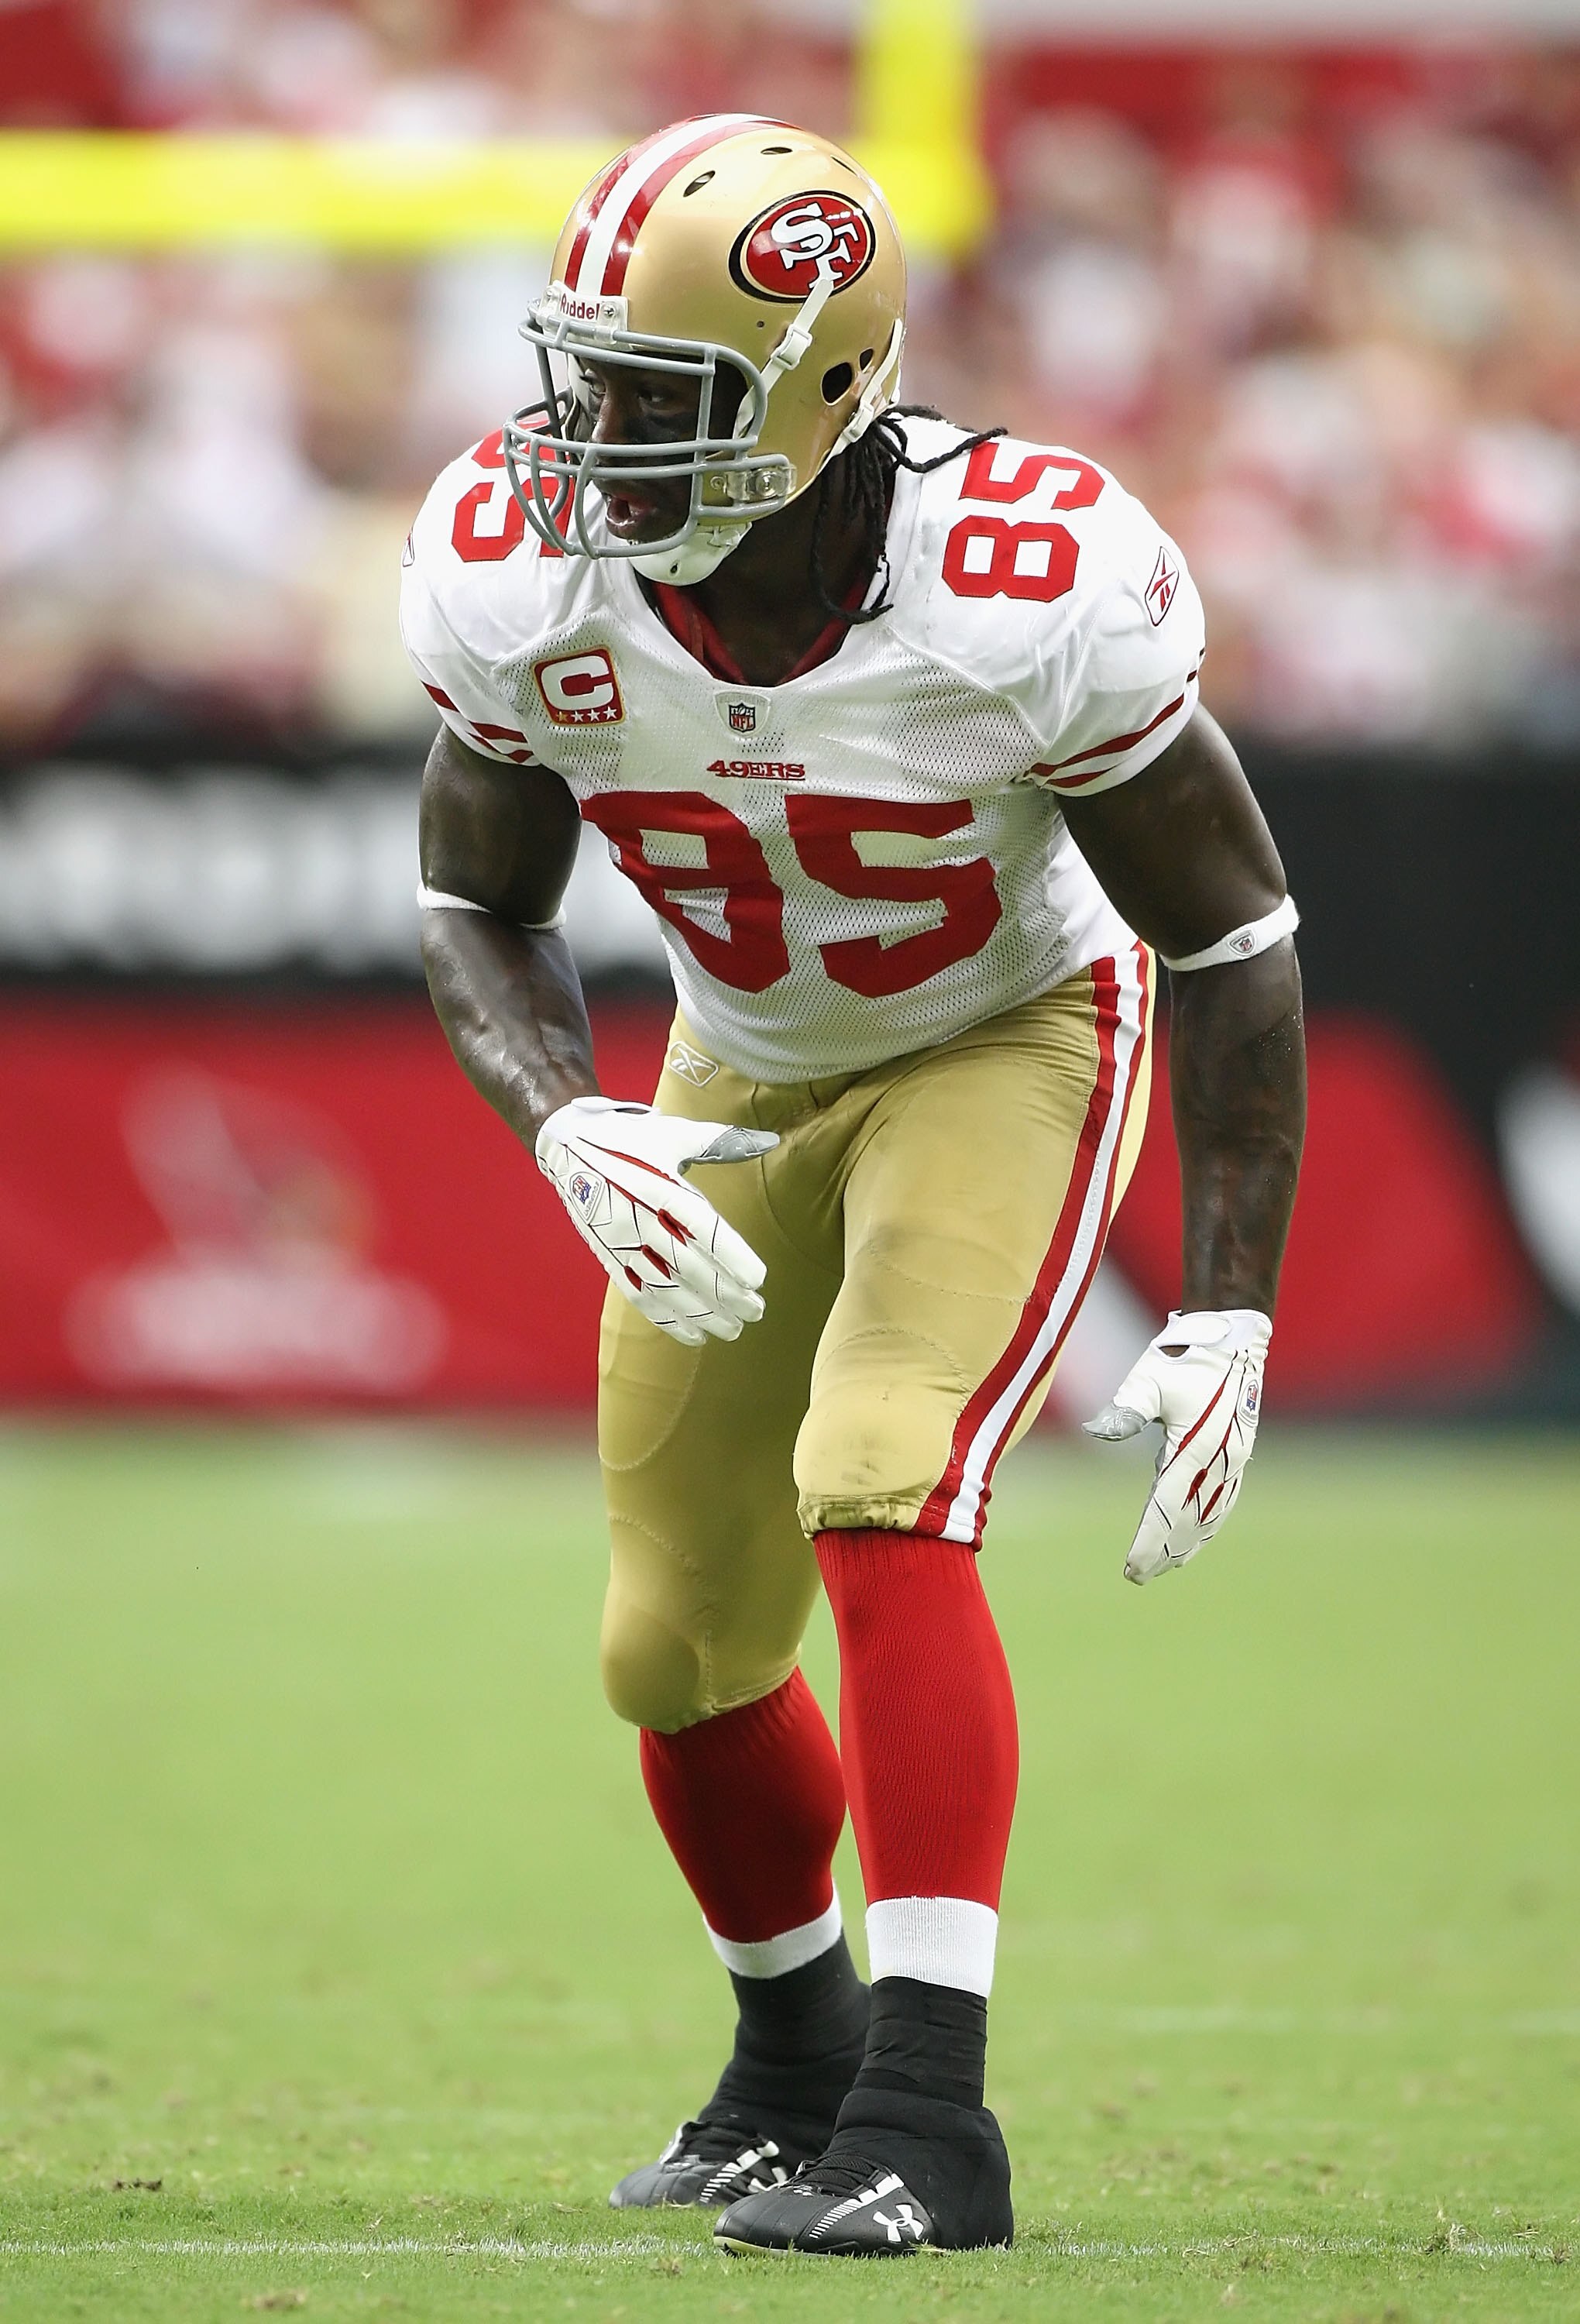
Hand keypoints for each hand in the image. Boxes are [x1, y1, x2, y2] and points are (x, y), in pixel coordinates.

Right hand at [535, 1097, 777, 1347]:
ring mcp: (621, 1243)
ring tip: (733, 1328)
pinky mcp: (608, 1258)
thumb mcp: (674, 1134)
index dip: (730, 1256)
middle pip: (687, 1265)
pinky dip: (667, 1318)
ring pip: (664, 1287)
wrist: (565, 1146)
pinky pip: (638, 1295)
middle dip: (724, 1294)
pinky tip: (694, 1334)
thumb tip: (770, 1141)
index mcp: (658, 1187)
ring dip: (701, 1313)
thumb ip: (723, 1142)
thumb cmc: (628, 1138)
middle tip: (756, 1311)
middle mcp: (639, 1219)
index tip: (757, 1280)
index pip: (701, 1228)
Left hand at [1083, 1309, 1270, 1583]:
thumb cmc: (1184, 1356)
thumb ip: (1125, 1410)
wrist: (1233, 1338)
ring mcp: (1233, 1460)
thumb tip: (1094, 1430)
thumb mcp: (1148, 1380)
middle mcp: (1218, 1462)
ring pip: (1211, 1516)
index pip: (1165, 1510)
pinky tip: (1196, 1534)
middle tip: (1139, 1576)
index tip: (1131, 1569)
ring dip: (1188, 1543)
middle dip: (1164, 1551)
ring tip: (1166, 1565)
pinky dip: (1208, 1523)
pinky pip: (1225, 1501)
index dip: (1148, 1542)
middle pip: (1188, 1522)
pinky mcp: (1239, 1454)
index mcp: (1194, 1449)